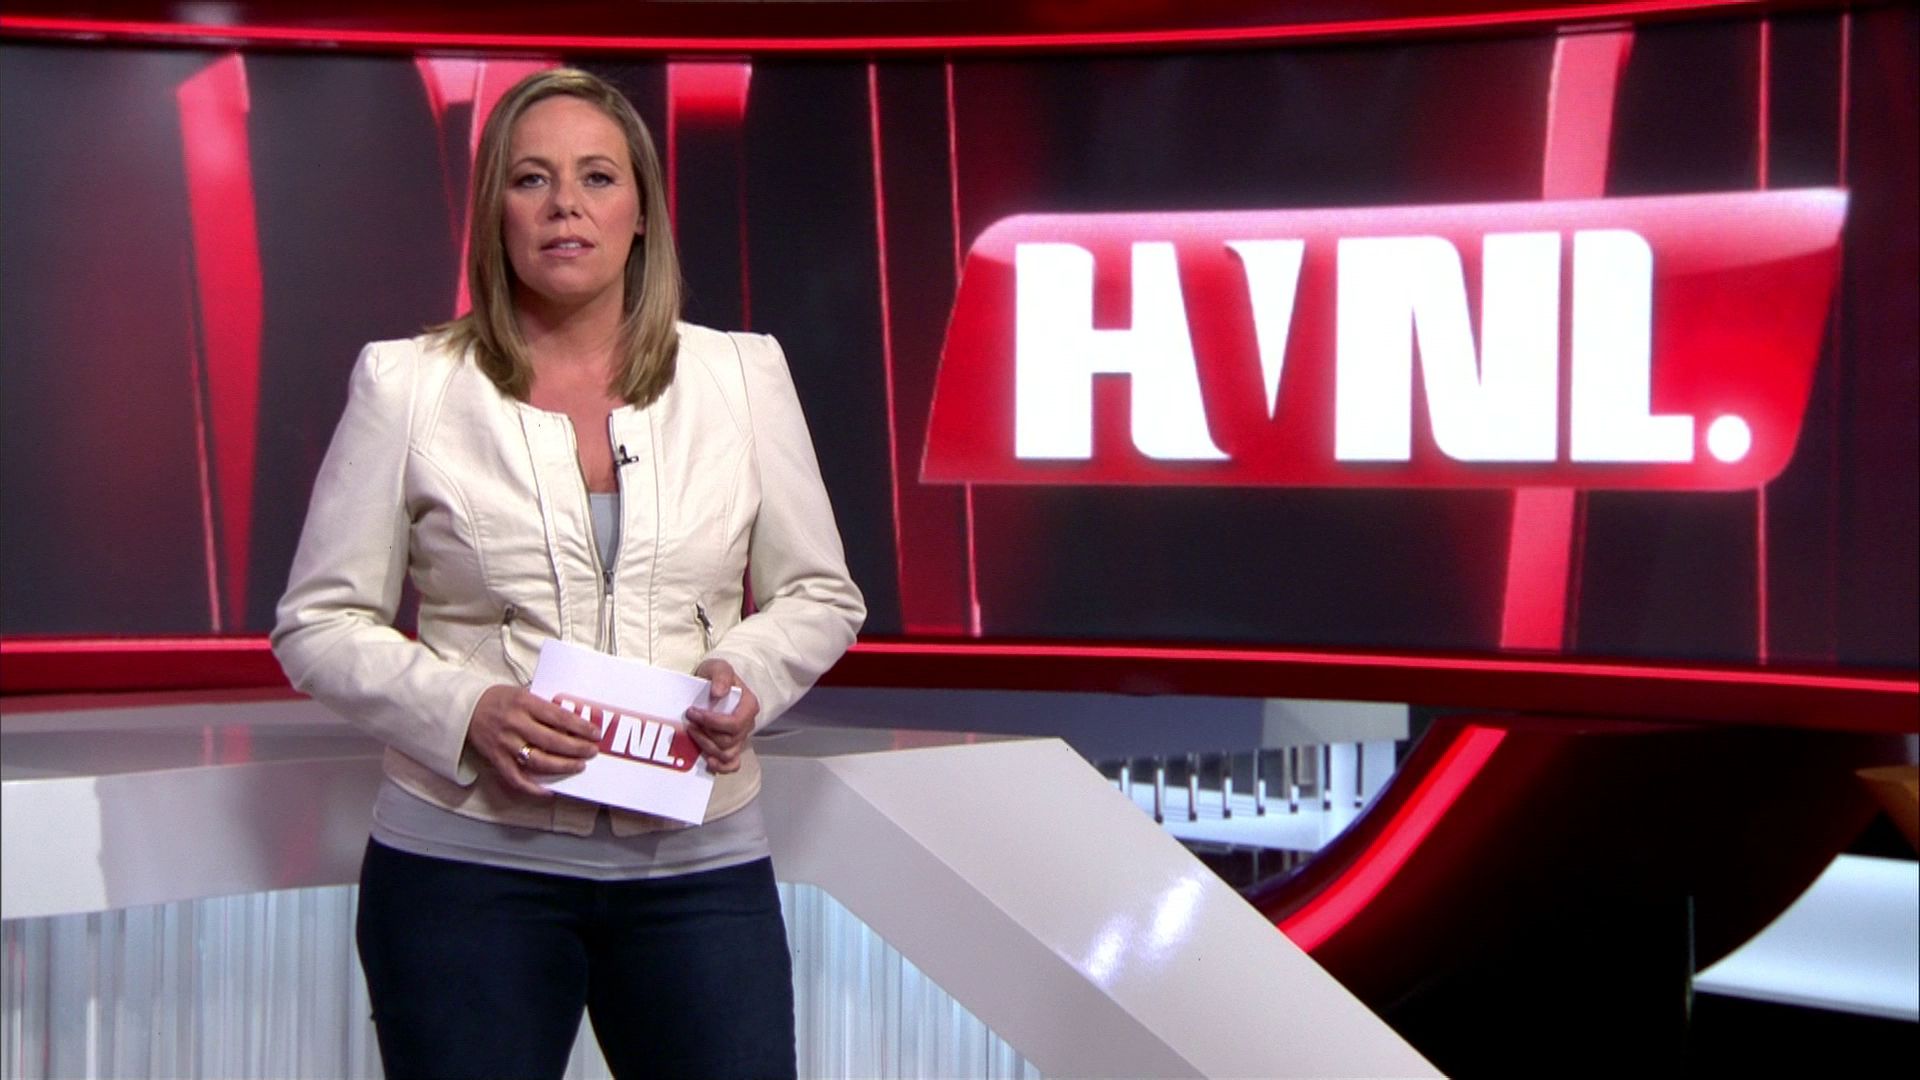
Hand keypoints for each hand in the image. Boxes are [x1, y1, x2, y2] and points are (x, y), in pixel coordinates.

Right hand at [466, 685, 600, 797]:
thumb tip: (574, 722)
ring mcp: (505, 744)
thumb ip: (544, 708)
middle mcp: (515, 724)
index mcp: (524, 704)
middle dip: (577, 748)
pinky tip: (549, 790)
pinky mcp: (497, 759)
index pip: (558, 717)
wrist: (466, 708)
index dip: (580, 727)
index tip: (595, 734)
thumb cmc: (500, 700)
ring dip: (562, 766)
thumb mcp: (523, 694)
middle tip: (592, 752)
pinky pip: (516, 779)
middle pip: (552, 740)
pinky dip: (533, 788)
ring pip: (539, 761)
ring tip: (578, 766)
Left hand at [685, 659, 760, 773]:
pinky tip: (708, 761)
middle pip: (728, 741)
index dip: (712, 722)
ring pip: (727, 754)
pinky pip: (732, 764)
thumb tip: (718, 693)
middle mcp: (747, 724)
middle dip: (705, 734)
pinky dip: (721, 767)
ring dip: (707, 747)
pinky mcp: (731, 747)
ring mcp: (740, 738)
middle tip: (689, 722)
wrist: (712, 683)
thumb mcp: (718, 667)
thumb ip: (721, 676)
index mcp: (749, 706)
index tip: (692, 712)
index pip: (734, 723)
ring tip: (692, 734)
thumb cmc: (716, 676)